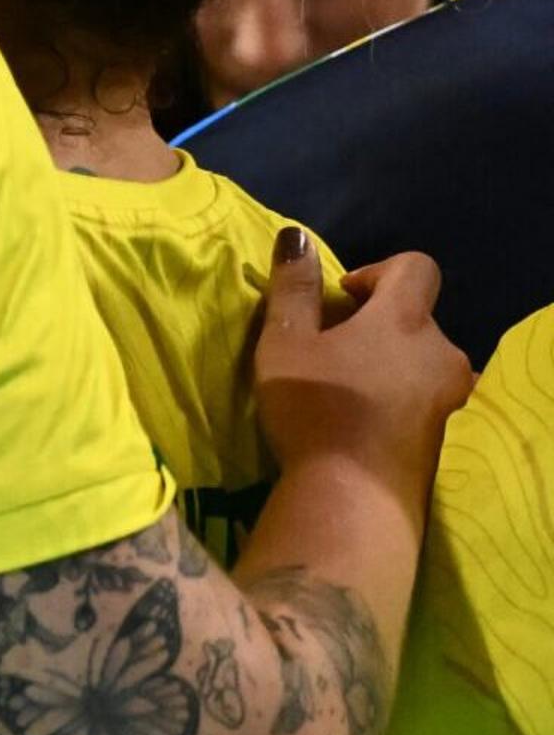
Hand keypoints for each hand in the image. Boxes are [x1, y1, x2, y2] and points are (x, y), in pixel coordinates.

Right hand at [255, 231, 471, 492]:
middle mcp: (442, 350)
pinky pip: (424, 397)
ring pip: (421, 360)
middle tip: (331, 351)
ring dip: (390, 363)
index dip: (378, 271)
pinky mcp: (446, 434)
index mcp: (405, 319)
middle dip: (378, 325)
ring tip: (346, 390)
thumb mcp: (284, 343)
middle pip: (416, 318)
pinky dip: (398, 397)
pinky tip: (361, 422)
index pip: (415, 267)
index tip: (341, 299)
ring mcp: (450, 396)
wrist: (354, 498)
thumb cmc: (315, 410)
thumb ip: (294, 289)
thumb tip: (297, 236)